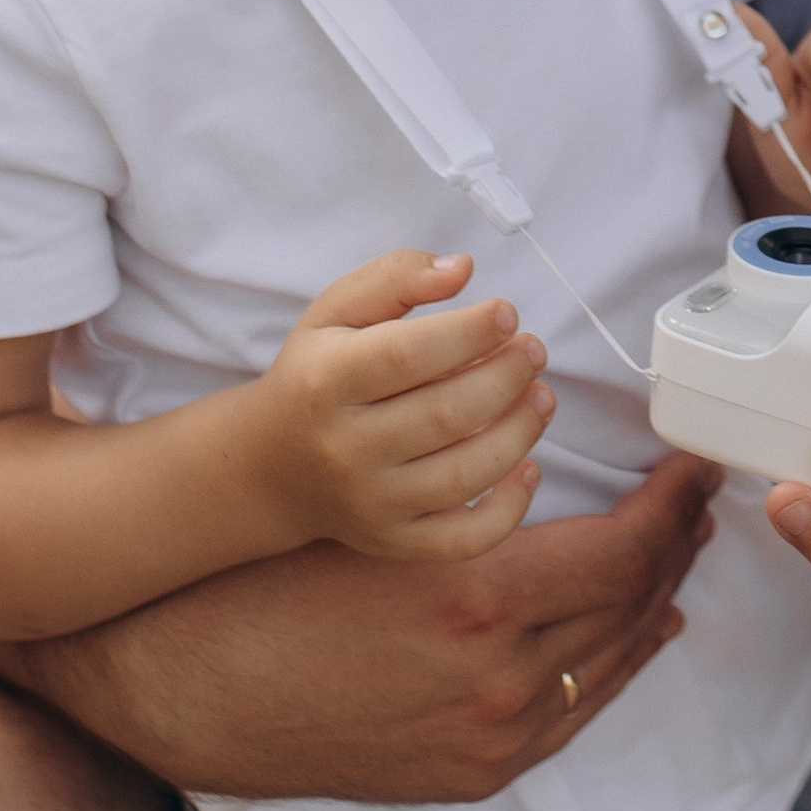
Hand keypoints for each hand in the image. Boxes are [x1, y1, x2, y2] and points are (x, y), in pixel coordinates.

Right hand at [0, 451, 722, 803]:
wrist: (185, 685)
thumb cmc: (275, 578)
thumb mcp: (386, 517)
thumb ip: (484, 501)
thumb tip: (573, 475)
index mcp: (480, 600)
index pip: (626, 552)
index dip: (673, 504)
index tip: (694, 463)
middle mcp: (498, 681)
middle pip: (632, 605)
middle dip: (675, 544)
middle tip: (697, 495)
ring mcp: (488, 738)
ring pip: (611, 660)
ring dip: (656, 599)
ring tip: (680, 547)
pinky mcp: (470, 774)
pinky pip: (574, 712)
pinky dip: (617, 664)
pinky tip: (642, 632)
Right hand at [243, 251, 554, 564]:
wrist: (268, 466)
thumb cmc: (315, 374)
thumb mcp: (334, 312)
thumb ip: (396, 277)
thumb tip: (464, 268)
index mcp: (325, 382)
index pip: (406, 357)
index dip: (468, 332)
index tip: (507, 312)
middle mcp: (344, 448)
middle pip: (446, 415)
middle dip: (507, 377)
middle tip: (534, 350)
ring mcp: (370, 502)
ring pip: (463, 476)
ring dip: (520, 432)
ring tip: (542, 395)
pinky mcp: (391, 541)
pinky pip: (461, 541)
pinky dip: (508, 512)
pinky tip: (528, 469)